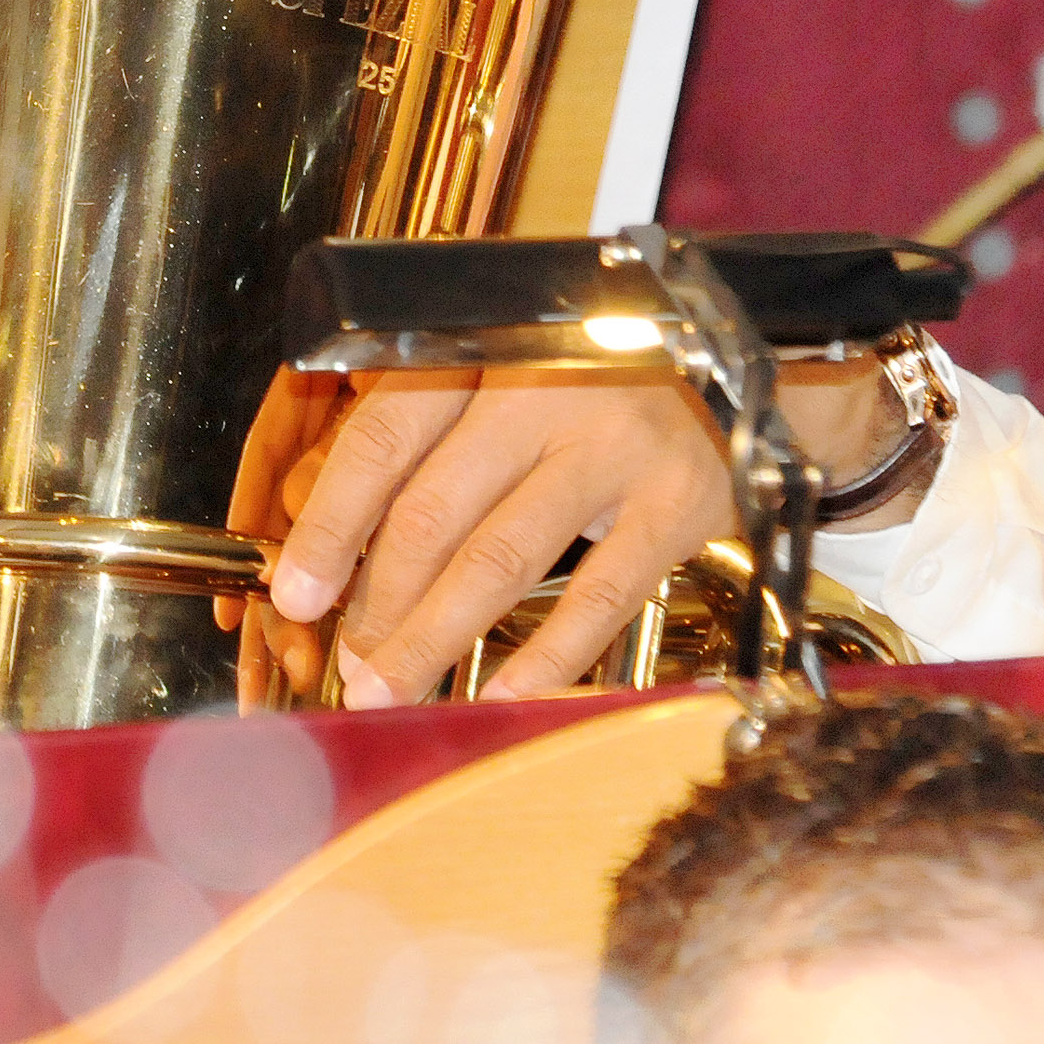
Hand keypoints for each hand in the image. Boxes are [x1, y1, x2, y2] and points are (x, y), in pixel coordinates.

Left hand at [258, 361, 914, 706]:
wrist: (746, 351)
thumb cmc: (598, 370)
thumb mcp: (509, 369)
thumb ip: (429, 432)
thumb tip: (326, 528)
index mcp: (485, 351)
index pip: (385, 439)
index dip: (333, 521)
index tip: (296, 591)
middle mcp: (543, 390)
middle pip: (433, 510)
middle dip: (376, 600)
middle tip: (345, 663)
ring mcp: (614, 447)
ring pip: (500, 558)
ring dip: (434, 635)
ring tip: (390, 687)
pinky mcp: (679, 503)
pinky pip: (601, 595)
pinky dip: (547, 654)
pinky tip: (502, 693)